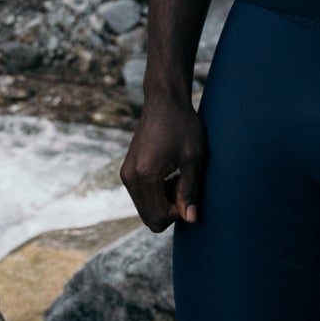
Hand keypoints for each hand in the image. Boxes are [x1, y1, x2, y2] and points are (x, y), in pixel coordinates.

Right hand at [121, 93, 207, 230]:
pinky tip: (170, 174)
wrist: (164, 100)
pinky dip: (158, 193)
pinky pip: (142, 197)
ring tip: (179, 177)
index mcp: (144, 176)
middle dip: (171, 210)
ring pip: (146, 209)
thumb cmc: (183, 125)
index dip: (179, 213)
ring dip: (165, 201)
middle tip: (185, 185)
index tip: (190, 191)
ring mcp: (126, 174)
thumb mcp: (193, 158)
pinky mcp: (127, 170)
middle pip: (150, 218)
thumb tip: (190, 219)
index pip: (158, 218)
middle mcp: (129, 178)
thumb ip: (190, 190)